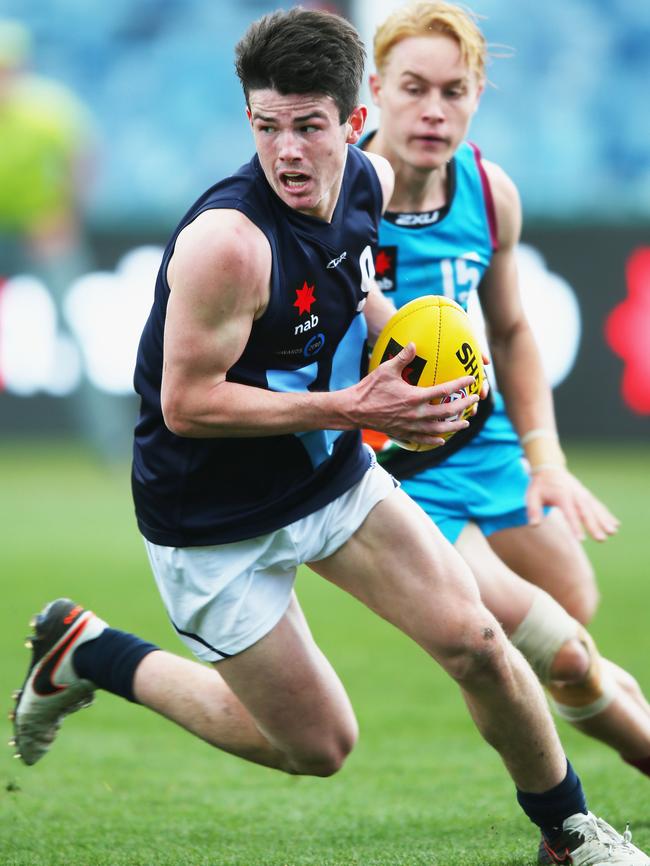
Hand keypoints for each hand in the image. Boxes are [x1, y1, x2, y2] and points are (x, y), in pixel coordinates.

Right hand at [353, 342, 478, 446]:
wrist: (354, 410)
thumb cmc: (370, 388)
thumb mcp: (386, 369)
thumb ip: (402, 357)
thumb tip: (414, 344)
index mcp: (414, 397)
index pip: (443, 390)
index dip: (460, 384)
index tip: (470, 380)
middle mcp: (416, 414)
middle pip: (447, 412)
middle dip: (463, 407)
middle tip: (474, 401)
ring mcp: (410, 426)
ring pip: (438, 429)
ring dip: (454, 426)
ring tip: (464, 423)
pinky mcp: (403, 433)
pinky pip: (423, 439)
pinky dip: (434, 440)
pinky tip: (442, 440)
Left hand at [526, 466, 619, 541]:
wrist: (550, 469)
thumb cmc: (539, 486)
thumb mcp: (531, 496)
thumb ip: (533, 510)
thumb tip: (534, 525)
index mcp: (561, 495)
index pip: (569, 513)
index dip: (575, 527)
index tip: (581, 540)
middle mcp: (575, 495)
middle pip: (586, 513)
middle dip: (594, 526)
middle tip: (601, 539)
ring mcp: (583, 494)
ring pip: (595, 509)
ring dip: (605, 521)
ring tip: (612, 532)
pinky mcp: (587, 495)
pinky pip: (598, 506)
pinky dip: (607, 515)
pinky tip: (615, 524)